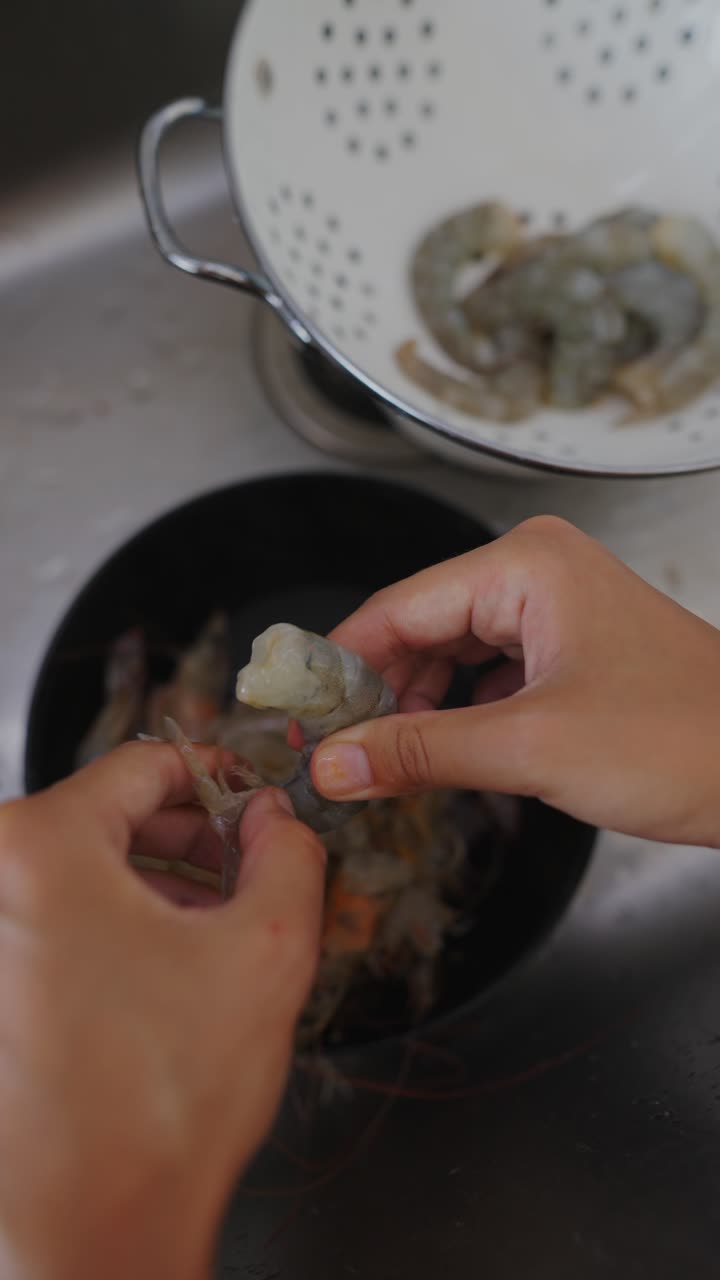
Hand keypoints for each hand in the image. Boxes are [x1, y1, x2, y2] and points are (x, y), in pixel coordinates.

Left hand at [0, 743, 323, 1279]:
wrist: (93, 1232)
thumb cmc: (158, 1107)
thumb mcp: (269, 950)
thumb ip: (290, 855)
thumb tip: (277, 819)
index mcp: (40, 849)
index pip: (146, 765)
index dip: (221, 780)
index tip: (254, 806)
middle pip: (109, 815)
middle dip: (192, 838)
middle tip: (248, 868)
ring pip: (81, 868)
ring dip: (155, 883)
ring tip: (212, 926)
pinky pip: (51, 916)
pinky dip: (112, 922)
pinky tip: (163, 964)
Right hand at [311, 515, 719, 848]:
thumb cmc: (684, 740)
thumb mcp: (531, 747)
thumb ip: (421, 752)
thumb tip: (332, 763)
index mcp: (525, 565)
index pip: (397, 608)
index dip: (341, 669)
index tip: (298, 721)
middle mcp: (535, 573)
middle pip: (419, 628)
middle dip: (377, 694)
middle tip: (332, 754)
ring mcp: (555, 611)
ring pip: (451, 655)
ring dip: (415, 710)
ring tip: (381, 764)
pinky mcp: (571, 653)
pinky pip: (488, 676)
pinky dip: (458, 716)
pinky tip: (438, 755)